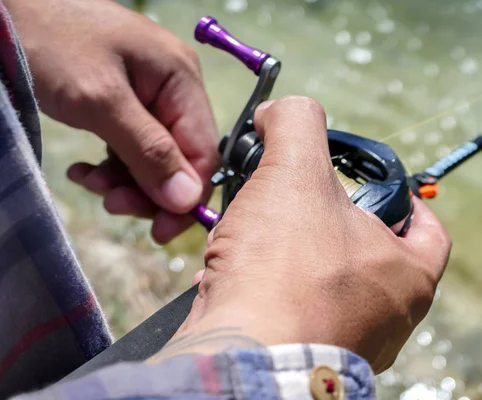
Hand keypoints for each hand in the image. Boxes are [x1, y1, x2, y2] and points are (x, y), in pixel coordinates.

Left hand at [5, 0, 218, 242]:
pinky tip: (86, 171)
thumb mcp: (101, 102)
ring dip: (126, 181)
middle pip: (180, 159)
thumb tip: (187, 201)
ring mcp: (150, 97)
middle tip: (112, 204)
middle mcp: (173, 89)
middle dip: (149, 189)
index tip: (161, 231)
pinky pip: (132, 148)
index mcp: (181, 80)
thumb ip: (148, 152)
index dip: (188, 196)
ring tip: (91, 183)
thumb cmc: (52, 43)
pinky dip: (112, 167)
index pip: (203, 152)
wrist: (7, 8)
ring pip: (154, 159)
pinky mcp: (126, 105)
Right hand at [156, 96, 451, 372]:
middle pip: (368, 252)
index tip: (376, 185)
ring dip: (290, 255)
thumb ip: (299, 124)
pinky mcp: (302, 356)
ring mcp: (344, 342)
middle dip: (329, 221)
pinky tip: (234, 273)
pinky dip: (266, 289)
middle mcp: (384, 318)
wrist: (238, 355)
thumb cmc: (283, 272)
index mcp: (407, 278)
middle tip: (299, 201)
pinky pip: (290, 310)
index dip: (404, 198)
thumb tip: (283, 112)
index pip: (427, 229)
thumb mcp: (296, 171)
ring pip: (324, 283)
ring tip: (257, 234)